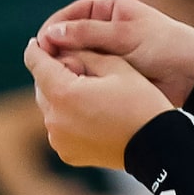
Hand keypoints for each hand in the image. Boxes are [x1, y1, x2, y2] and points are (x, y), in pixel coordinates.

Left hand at [22, 43, 173, 171]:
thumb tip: (60, 49)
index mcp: (64, 93)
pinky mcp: (66, 153)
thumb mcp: (115, 65)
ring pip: (49, 107)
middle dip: (53, 73)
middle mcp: (54, 119)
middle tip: (78, 67)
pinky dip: (67, 116)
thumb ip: (82, 52)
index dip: (37, 48)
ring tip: (87, 92)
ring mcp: (58, 139)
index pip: (36, 63)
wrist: (157, 147)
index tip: (39, 41)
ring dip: (60, 95)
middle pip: (41, 86)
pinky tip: (90, 112)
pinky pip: (59, 127)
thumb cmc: (140, 102)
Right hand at [35, 0, 193, 108]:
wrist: (193, 74)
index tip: (41, 44)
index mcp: (108, 9)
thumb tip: (51, 34)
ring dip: (66, 67)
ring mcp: (106, 52)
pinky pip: (88, 75)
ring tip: (53, 79)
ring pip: (77, 58)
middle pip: (69, 37)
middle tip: (43, 65)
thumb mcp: (125, 36)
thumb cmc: (165, 46)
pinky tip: (70, 90)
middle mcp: (104, 28)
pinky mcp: (111, 73)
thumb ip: (88, 33)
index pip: (70, 14)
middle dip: (57, 50)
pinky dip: (78, 81)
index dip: (54, 28)